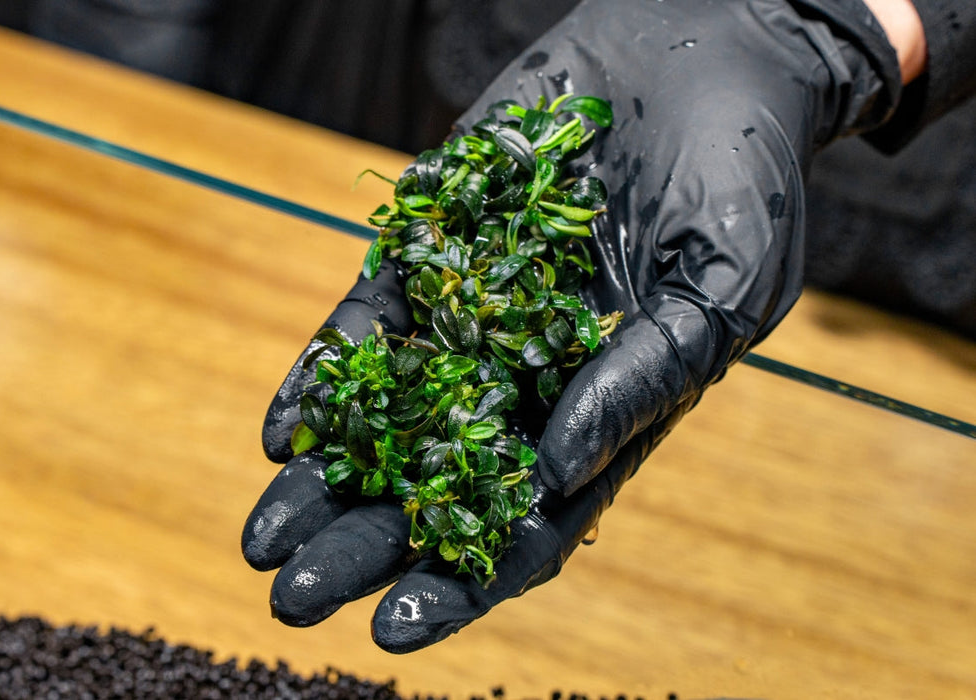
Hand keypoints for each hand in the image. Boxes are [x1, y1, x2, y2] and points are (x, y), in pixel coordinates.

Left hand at [243, 0, 900, 651]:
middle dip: (365, 546)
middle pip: (437, 488)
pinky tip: (282, 433)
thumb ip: (647, 381)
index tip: (395, 628)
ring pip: (387, 419)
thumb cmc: (740, 177)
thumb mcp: (725, 287)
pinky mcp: (432, 253)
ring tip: (262, 541)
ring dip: (324, 482)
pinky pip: (370, 325)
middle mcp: (528, 380)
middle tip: (294, 598)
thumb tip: (559, 469)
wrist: (697, 56)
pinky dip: (325, 378)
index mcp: (603, 411)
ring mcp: (472, 318)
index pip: (528, 524)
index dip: (463, 582)